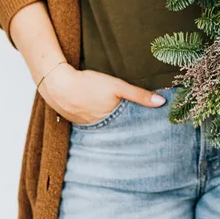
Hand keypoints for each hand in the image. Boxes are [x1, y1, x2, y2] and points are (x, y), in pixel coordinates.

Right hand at [37, 64, 165, 124]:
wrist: (57, 84)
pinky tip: (104, 117)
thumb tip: (162, 103)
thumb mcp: (117, 86)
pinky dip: (100, 122)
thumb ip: (139, 95)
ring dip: (114, 127)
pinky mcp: (78, 121)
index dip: (140, 130)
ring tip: (126, 127)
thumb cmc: (88, 84)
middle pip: (118, 131)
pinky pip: (93, 125)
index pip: (130, 130)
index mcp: (111, 122)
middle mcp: (100, 129)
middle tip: (143, 134)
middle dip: (129, 132)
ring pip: (106, 128)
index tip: (152, 134)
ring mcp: (87, 127)